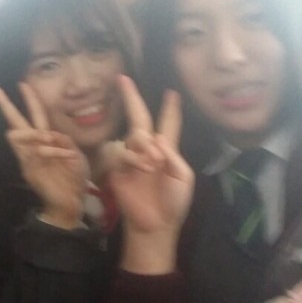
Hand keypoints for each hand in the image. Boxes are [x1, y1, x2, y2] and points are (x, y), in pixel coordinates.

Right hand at [0, 83, 86, 228]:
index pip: (34, 115)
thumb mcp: (75, 153)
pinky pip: (35, 150)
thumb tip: (50, 133)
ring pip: (18, 133)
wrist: (70, 201)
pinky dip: (51, 149)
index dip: (30, 99)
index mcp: (46, 139)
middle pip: (15, 121)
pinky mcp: (28, 168)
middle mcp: (33, 146)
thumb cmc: (74, 177)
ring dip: (38, 135)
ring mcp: (28, 157)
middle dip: (4, 105)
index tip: (23, 83)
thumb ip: (63, 140)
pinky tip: (65, 155)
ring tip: (56, 145)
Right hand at [102, 77, 193, 271]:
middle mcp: (147, 150)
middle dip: (131, 97)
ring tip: (154, 165)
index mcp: (167, 150)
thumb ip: (174, 154)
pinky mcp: (117, 169)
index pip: (167, 123)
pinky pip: (122, 152)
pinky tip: (143, 168)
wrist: (156, 224)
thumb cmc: (174, 203)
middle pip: (138, 117)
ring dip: (145, 147)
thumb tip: (156, 138)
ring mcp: (131, 158)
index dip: (170, 108)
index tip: (171, 92)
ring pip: (134, 135)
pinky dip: (134, 158)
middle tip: (123, 78)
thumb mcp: (184, 177)